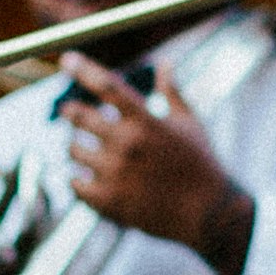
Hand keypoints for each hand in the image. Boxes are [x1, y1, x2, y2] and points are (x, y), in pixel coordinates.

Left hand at [56, 51, 235, 250]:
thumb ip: (172, 92)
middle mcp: (127, 144)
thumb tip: (165, 63)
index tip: (67, 60)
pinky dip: (76, 179)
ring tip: (81, 149)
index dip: (83, 69)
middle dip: (70, 111)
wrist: (208, 214)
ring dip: (74, 146)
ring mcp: (116, 174)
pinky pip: (74, 183)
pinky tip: (84, 177)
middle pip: (79, 116)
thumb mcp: (190, 123)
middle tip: (68, 111)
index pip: (107, 86)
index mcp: (146, 122)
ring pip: (72, 150)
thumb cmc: (201, 164)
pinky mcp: (109, 202)